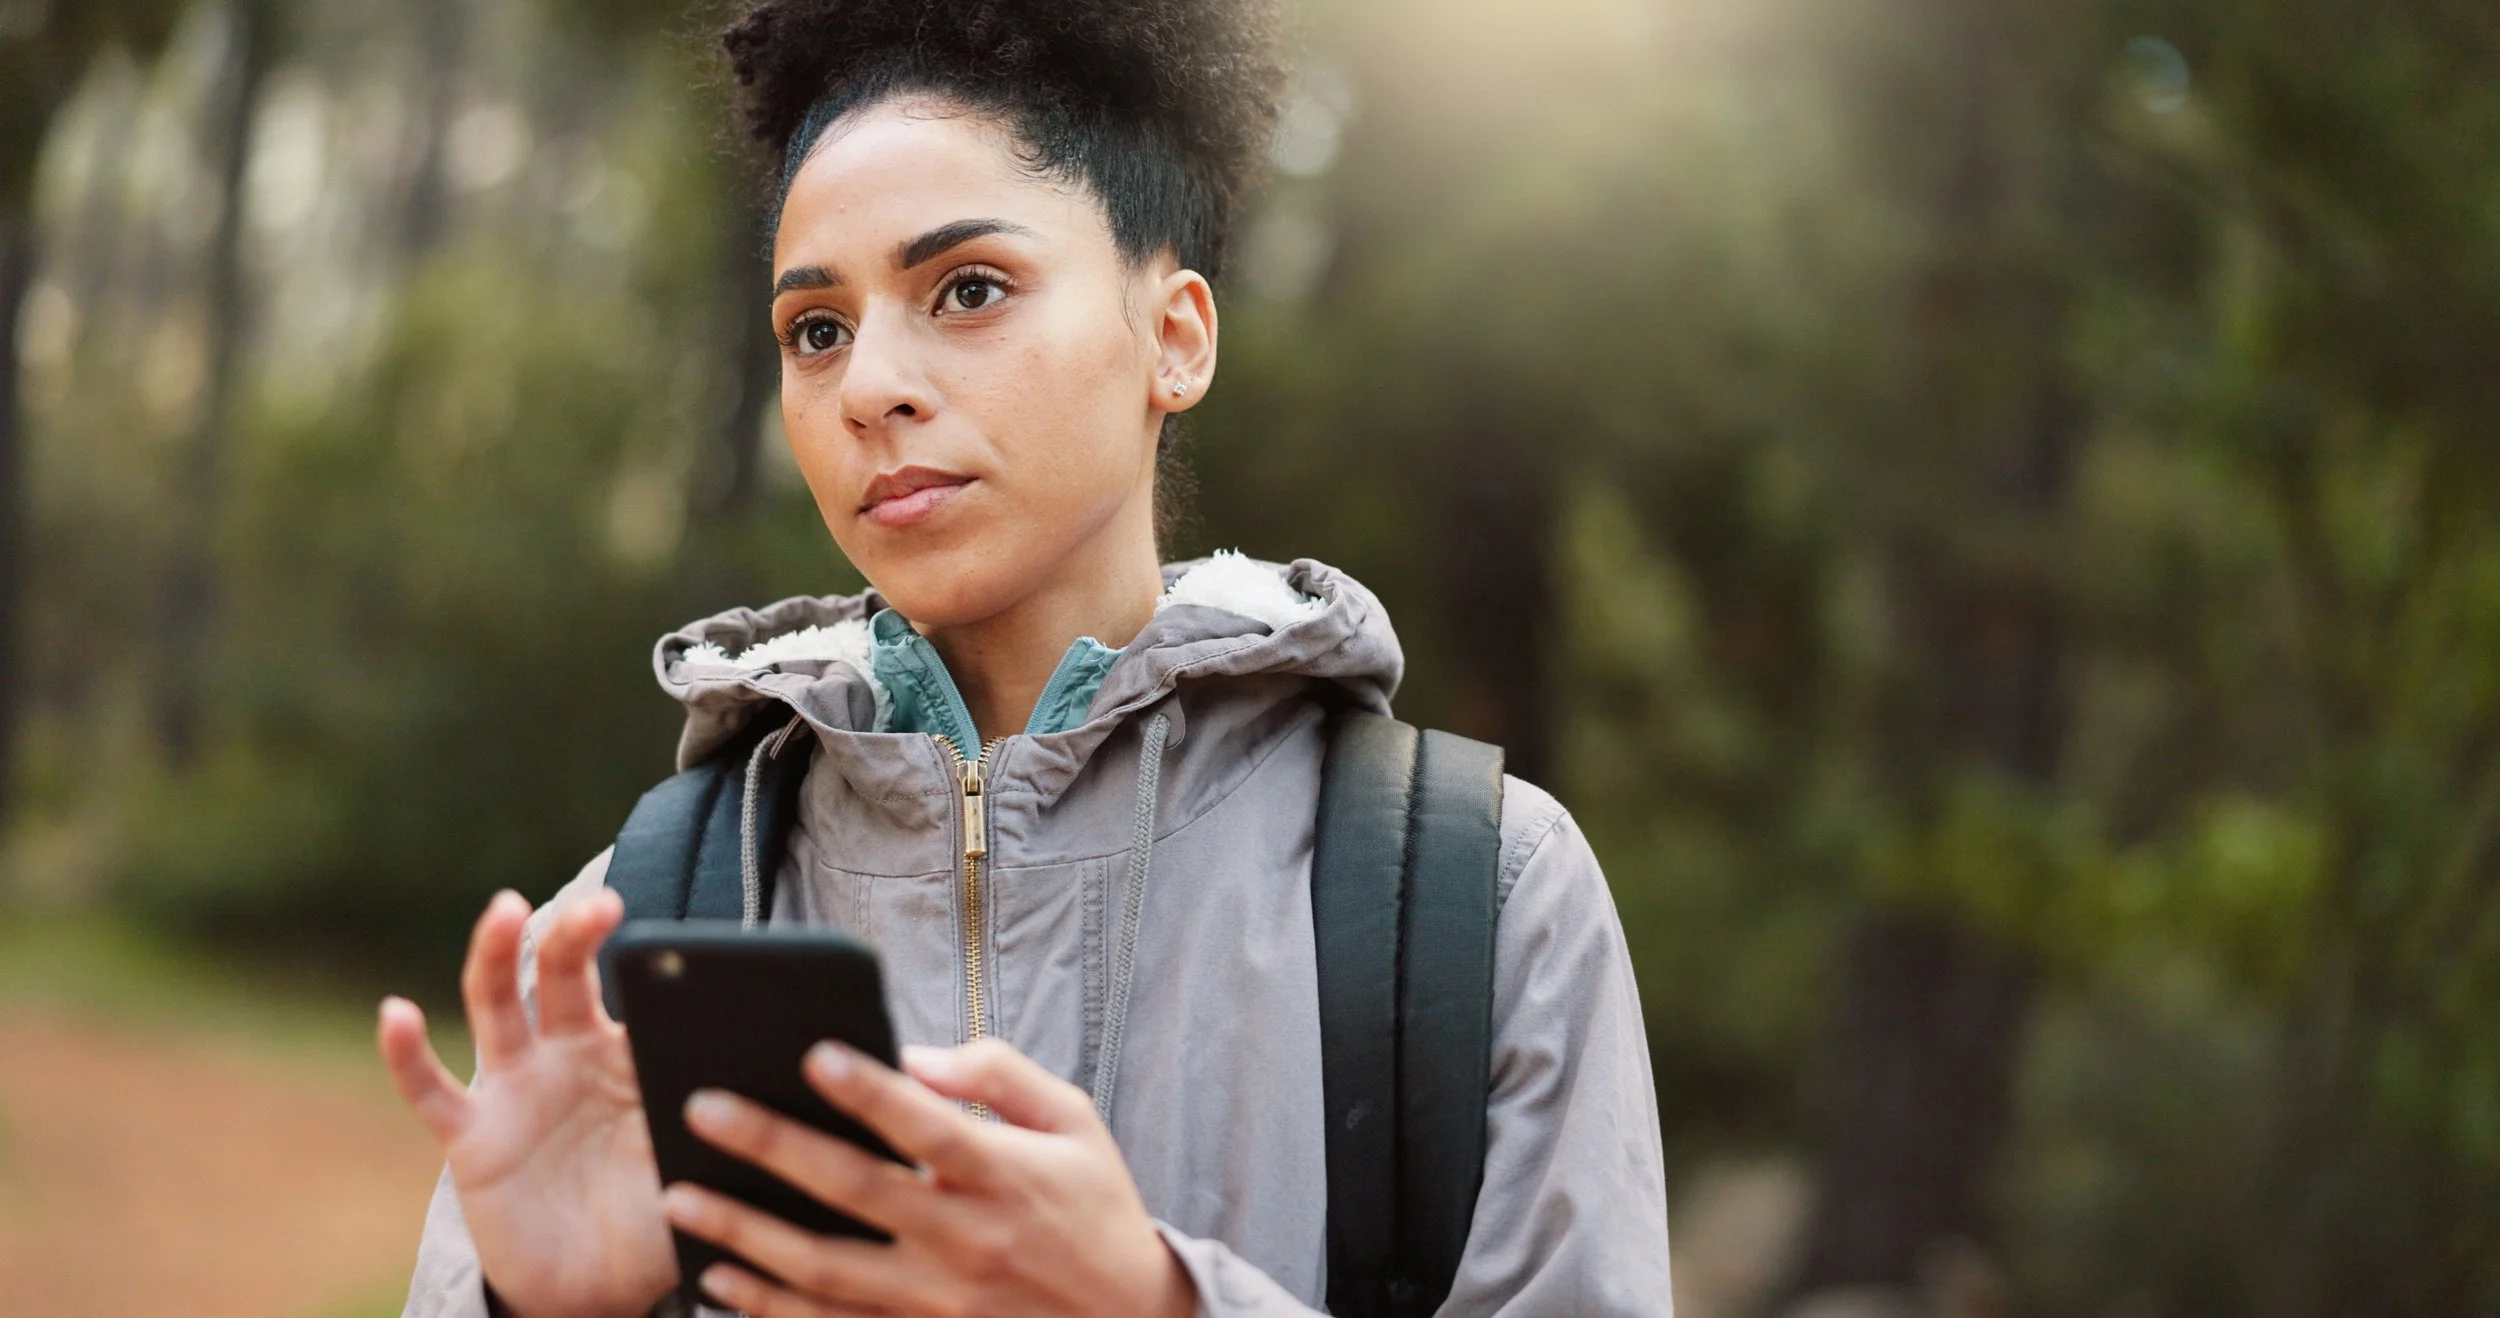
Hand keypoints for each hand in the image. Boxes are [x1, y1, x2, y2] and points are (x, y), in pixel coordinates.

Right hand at [377, 889, 677, 1317]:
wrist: (600, 1291)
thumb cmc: (659, 1215)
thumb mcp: (698, 1160)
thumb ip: (717, 1116)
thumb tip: (766, 1078)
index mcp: (628, 1053)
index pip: (631, 989)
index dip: (645, 958)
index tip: (674, 938)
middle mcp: (567, 1056)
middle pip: (562, 976)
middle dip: (576, 935)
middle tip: (602, 904)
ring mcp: (515, 1090)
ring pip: (495, 1007)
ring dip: (494, 954)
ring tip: (504, 909)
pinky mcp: (471, 1137)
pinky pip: (431, 1089)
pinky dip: (407, 1052)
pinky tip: (395, 1014)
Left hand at [663, 1037, 1196, 1317]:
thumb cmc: (1093, 1206)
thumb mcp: (1072, 1122)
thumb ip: (999, 1075)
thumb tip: (915, 1055)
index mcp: (1006, 1177)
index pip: (928, 1129)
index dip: (871, 1092)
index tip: (814, 1051)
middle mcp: (966, 1241)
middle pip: (857, 1192)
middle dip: (774, 1148)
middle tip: (703, 1108)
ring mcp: (938, 1300)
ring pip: (825, 1270)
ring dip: (747, 1234)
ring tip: (680, 1195)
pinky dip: (769, 1307)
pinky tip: (718, 1277)